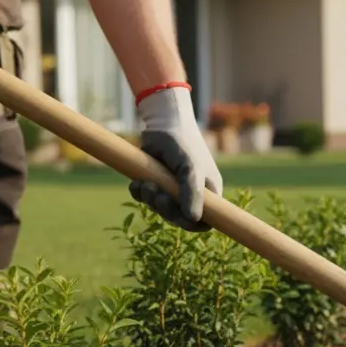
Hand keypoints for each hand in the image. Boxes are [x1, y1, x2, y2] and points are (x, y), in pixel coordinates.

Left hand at [130, 86, 222, 231]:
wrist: (162, 123)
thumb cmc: (183, 143)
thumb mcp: (191, 168)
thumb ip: (192, 194)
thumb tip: (193, 220)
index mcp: (208, 193)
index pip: (204, 221)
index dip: (191, 223)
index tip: (179, 216)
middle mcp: (191, 193)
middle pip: (179, 218)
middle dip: (165, 209)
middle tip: (157, 195)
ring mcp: (172, 189)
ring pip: (160, 209)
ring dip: (150, 199)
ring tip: (145, 183)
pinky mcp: (154, 183)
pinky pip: (145, 199)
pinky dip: (139, 193)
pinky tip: (137, 182)